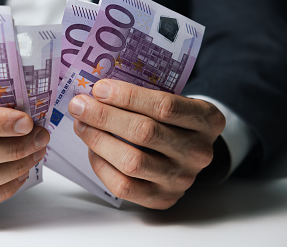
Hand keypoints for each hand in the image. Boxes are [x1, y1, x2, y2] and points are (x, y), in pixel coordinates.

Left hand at [68, 79, 225, 209]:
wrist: (188, 152)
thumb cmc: (172, 120)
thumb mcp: (172, 99)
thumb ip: (142, 96)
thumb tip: (94, 91)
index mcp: (207, 119)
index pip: (164, 106)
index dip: (127, 96)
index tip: (99, 88)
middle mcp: (199, 152)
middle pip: (144, 132)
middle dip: (104, 116)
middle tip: (79, 105)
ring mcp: (182, 179)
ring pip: (132, 161)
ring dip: (98, 140)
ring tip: (81, 124)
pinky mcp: (163, 199)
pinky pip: (124, 186)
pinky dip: (102, 165)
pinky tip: (92, 148)